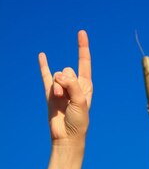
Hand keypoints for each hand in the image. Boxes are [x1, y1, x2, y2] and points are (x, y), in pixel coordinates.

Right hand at [38, 30, 92, 144]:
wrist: (67, 137)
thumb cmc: (78, 121)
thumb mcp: (80, 102)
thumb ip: (72, 85)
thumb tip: (59, 75)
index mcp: (85, 86)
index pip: (84, 63)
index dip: (82, 47)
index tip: (81, 32)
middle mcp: (74, 85)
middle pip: (68, 70)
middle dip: (66, 80)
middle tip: (67, 96)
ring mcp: (62, 88)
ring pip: (57, 76)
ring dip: (57, 87)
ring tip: (60, 100)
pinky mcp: (50, 93)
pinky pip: (45, 76)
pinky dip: (43, 66)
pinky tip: (42, 55)